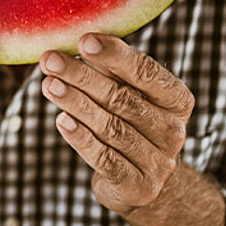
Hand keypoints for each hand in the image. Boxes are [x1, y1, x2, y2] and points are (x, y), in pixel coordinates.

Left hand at [42, 33, 194, 213]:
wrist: (143, 182)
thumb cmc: (130, 124)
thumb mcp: (130, 94)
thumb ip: (112, 71)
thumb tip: (79, 39)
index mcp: (177, 101)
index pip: (147, 72)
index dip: (115, 56)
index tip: (83, 41)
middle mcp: (173, 131)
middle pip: (122, 98)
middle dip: (82, 77)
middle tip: (50, 60)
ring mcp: (159, 162)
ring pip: (111, 127)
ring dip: (76, 103)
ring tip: (48, 85)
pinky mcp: (138, 186)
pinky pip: (105, 158)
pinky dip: (81, 139)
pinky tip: (61, 120)